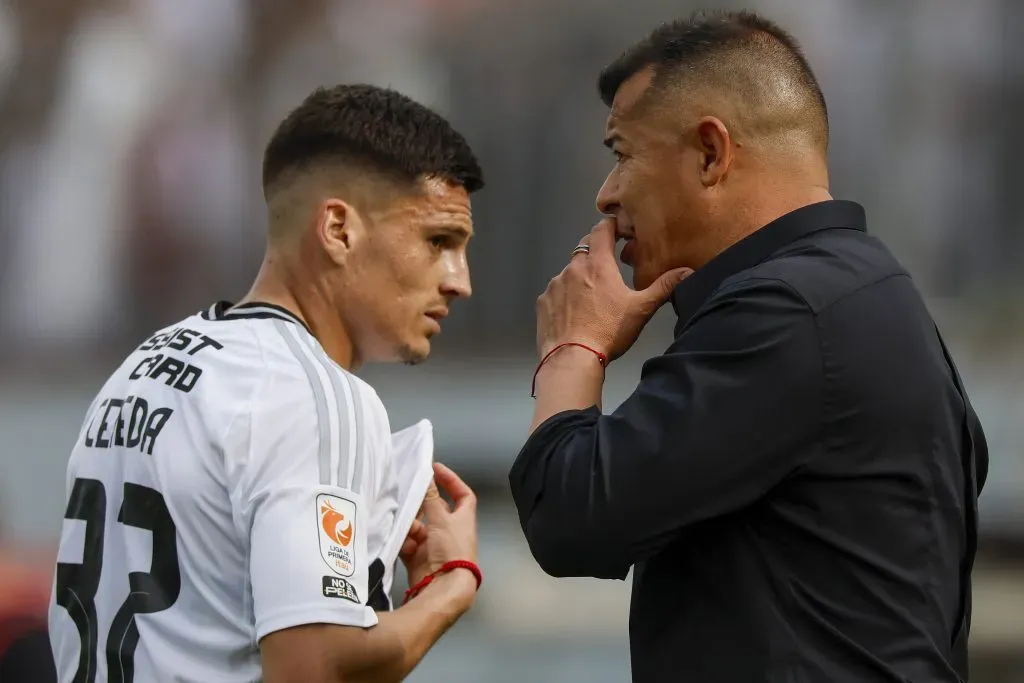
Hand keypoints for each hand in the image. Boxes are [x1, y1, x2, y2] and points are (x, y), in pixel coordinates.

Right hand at [399, 462, 477, 595]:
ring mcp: (434, 545)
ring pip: (418, 527)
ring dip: (410, 526)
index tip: (436, 469)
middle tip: (407, 496)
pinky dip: (404, 542)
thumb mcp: (441, 519)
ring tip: (406, 527)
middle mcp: (450, 531)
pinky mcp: (419, 559)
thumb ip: (430, 498)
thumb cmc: (451, 549)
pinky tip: (403, 543)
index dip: (451, 480)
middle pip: (434, 510)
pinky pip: (408, 544)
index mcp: (463, 519)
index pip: (462, 494)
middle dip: (421, 505)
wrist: (445, 586)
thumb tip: (428, 475)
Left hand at [536, 218, 690, 361]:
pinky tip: (573, 312)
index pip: (602, 230)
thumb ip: (663, 287)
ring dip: (580, 277)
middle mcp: (574, 268)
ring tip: (590, 298)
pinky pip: (555, 291)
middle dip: (596, 250)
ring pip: (569, 271)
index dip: (610, 225)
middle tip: (608, 265)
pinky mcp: (543, 301)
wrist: (572, 358)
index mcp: (598, 264)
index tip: (618, 229)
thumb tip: (687, 270)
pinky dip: (564, 296)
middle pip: (584, 248)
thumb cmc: (609, 331)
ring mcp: (555, 284)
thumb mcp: (641, 309)